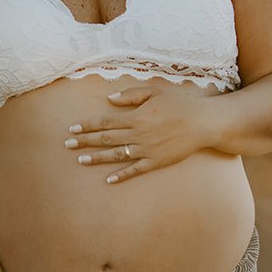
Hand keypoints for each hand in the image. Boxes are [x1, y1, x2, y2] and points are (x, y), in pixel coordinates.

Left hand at [63, 81, 223, 183]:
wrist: (204, 122)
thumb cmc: (181, 103)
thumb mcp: (156, 92)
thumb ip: (132, 95)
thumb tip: (110, 99)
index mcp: (137, 116)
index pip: (105, 121)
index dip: (87, 125)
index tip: (72, 129)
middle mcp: (138, 134)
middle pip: (106, 138)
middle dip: (85, 141)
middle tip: (67, 145)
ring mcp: (147, 149)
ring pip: (116, 155)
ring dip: (97, 158)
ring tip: (81, 160)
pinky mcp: (157, 161)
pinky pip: (136, 170)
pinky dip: (122, 175)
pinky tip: (109, 179)